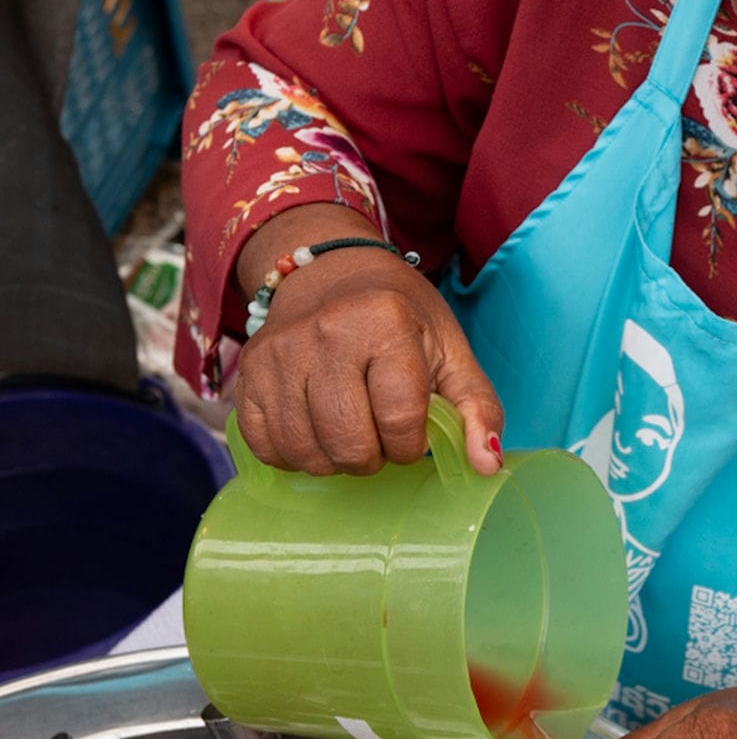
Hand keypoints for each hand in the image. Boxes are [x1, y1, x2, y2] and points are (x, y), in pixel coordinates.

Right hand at [234, 212, 502, 476]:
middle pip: (348, 442)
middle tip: (378, 437)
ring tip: (348, 434)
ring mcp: (280, 353)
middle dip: (372, 457)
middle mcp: (326, 332)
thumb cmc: (400, 317)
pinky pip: (265, 444)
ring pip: (305, 451)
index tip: (412, 435)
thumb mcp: (450, 350)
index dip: (411, 444)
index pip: (400, 417)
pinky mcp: (248, 372)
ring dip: (333, 460)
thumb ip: (476, 407)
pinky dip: (292, 455)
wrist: (330, 272)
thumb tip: (487, 466)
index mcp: (384, 322)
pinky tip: (313, 433)